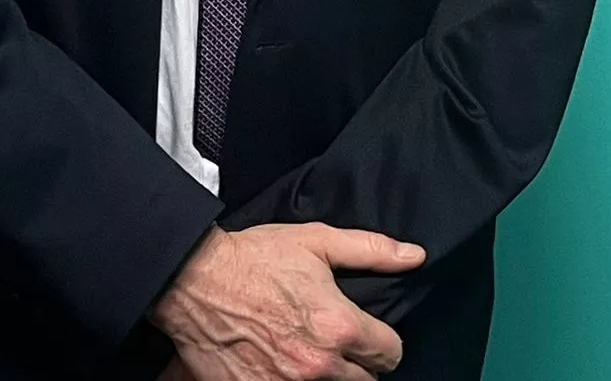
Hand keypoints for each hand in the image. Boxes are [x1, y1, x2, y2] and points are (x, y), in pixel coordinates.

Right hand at [151, 222, 424, 379]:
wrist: (195, 281)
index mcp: (340, 327)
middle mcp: (318, 366)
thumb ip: (373, 251)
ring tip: (318, 361)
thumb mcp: (320, 242)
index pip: (390, 354)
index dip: (385, 344)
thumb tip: (415, 256)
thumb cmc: (257, 258)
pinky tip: (287, 369)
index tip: (373, 338)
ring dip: (331, 379)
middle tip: (343, 348)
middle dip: (359, 365)